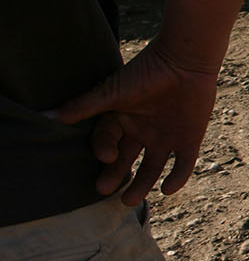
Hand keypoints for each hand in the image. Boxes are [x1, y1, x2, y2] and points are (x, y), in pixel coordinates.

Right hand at [49, 39, 219, 205]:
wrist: (185, 60)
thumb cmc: (147, 72)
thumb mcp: (112, 92)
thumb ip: (84, 106)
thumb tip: (47, 116)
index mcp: (122, 120)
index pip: (106, 142)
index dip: (103, 151)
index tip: (105, 156)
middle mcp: (142, 131)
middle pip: (126, 160)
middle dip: (115, 175)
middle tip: (104, 191)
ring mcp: (165, 137)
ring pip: (152, 167)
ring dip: (142, 184)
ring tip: (129, 201)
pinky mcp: (188, 139)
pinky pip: (182, 164)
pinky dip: (177, 177)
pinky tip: (167, 189)